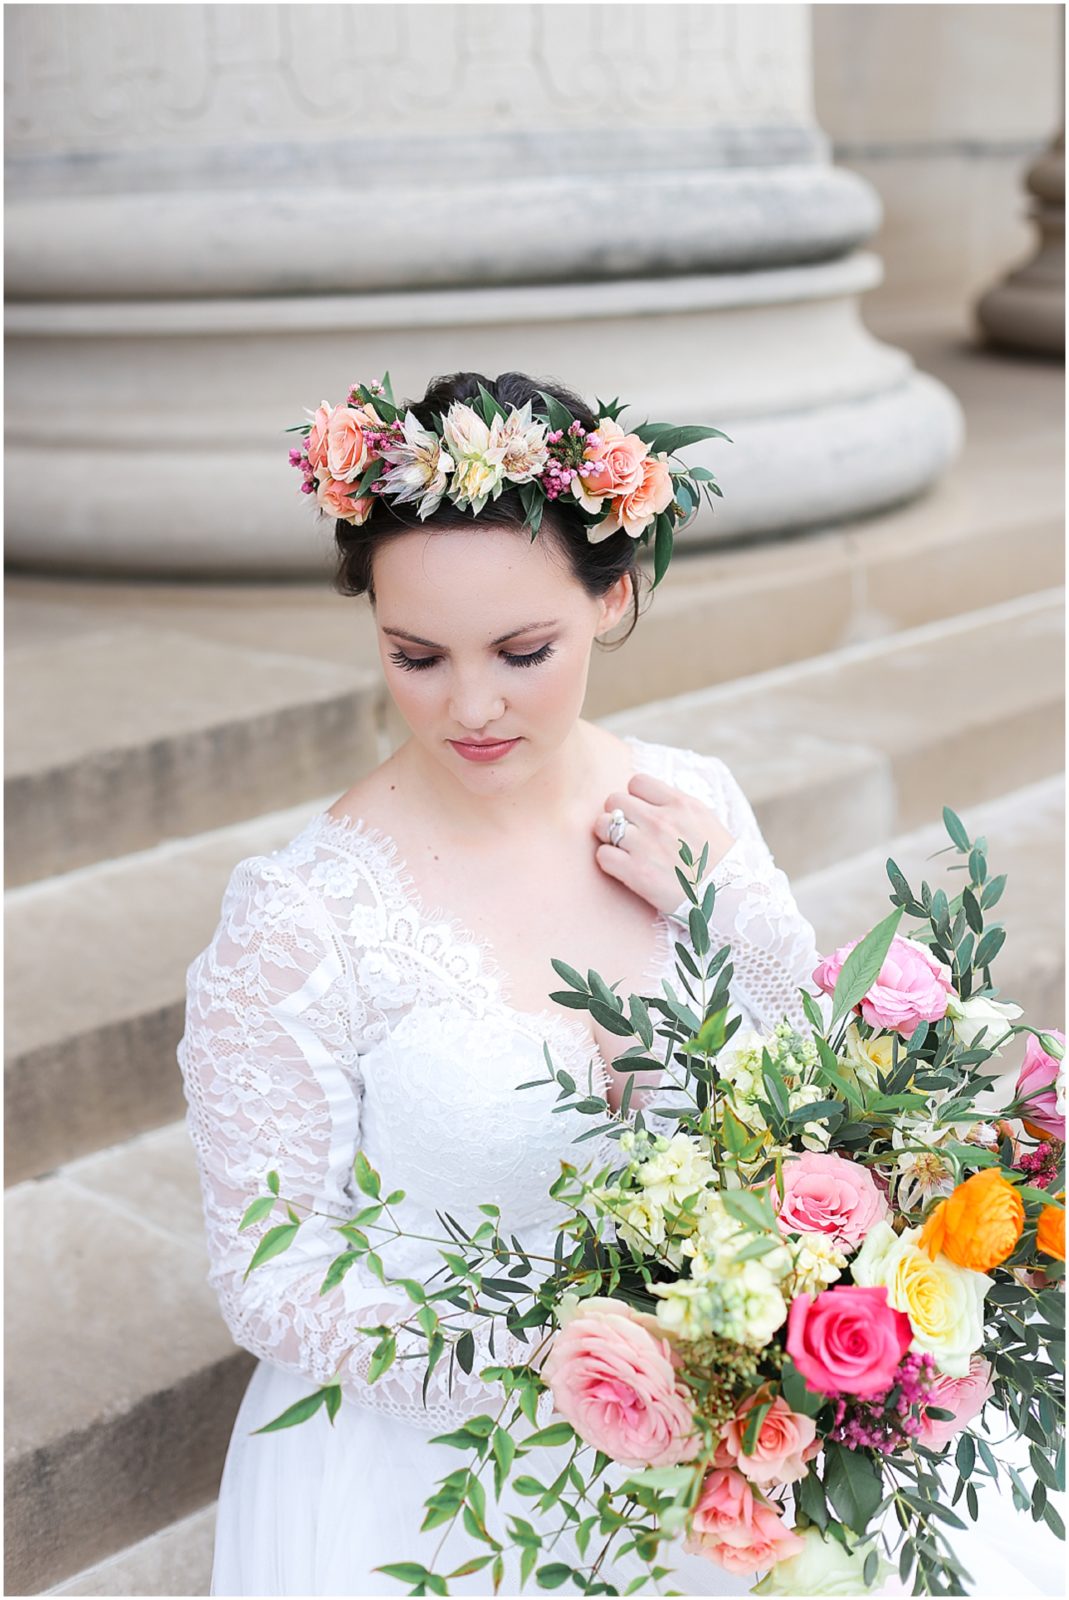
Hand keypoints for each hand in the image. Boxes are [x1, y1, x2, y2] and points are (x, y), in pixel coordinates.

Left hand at [592, 772, 736, 915]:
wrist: (731, 900)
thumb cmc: (722, 865)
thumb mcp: (706, 822)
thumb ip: (678, 809)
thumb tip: (654, 803)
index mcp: (681, 804)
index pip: (637, 781)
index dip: (635, 797)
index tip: (641, 813)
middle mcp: (661, 820)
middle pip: (614, 800)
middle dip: (617, 815)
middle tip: (627, 833)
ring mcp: (647, 845)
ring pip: (603, 825)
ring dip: (608, 837)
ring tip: (622, 850)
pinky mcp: (637, 873)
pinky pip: (603, 855)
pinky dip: (608, 862)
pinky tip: (623, 869)